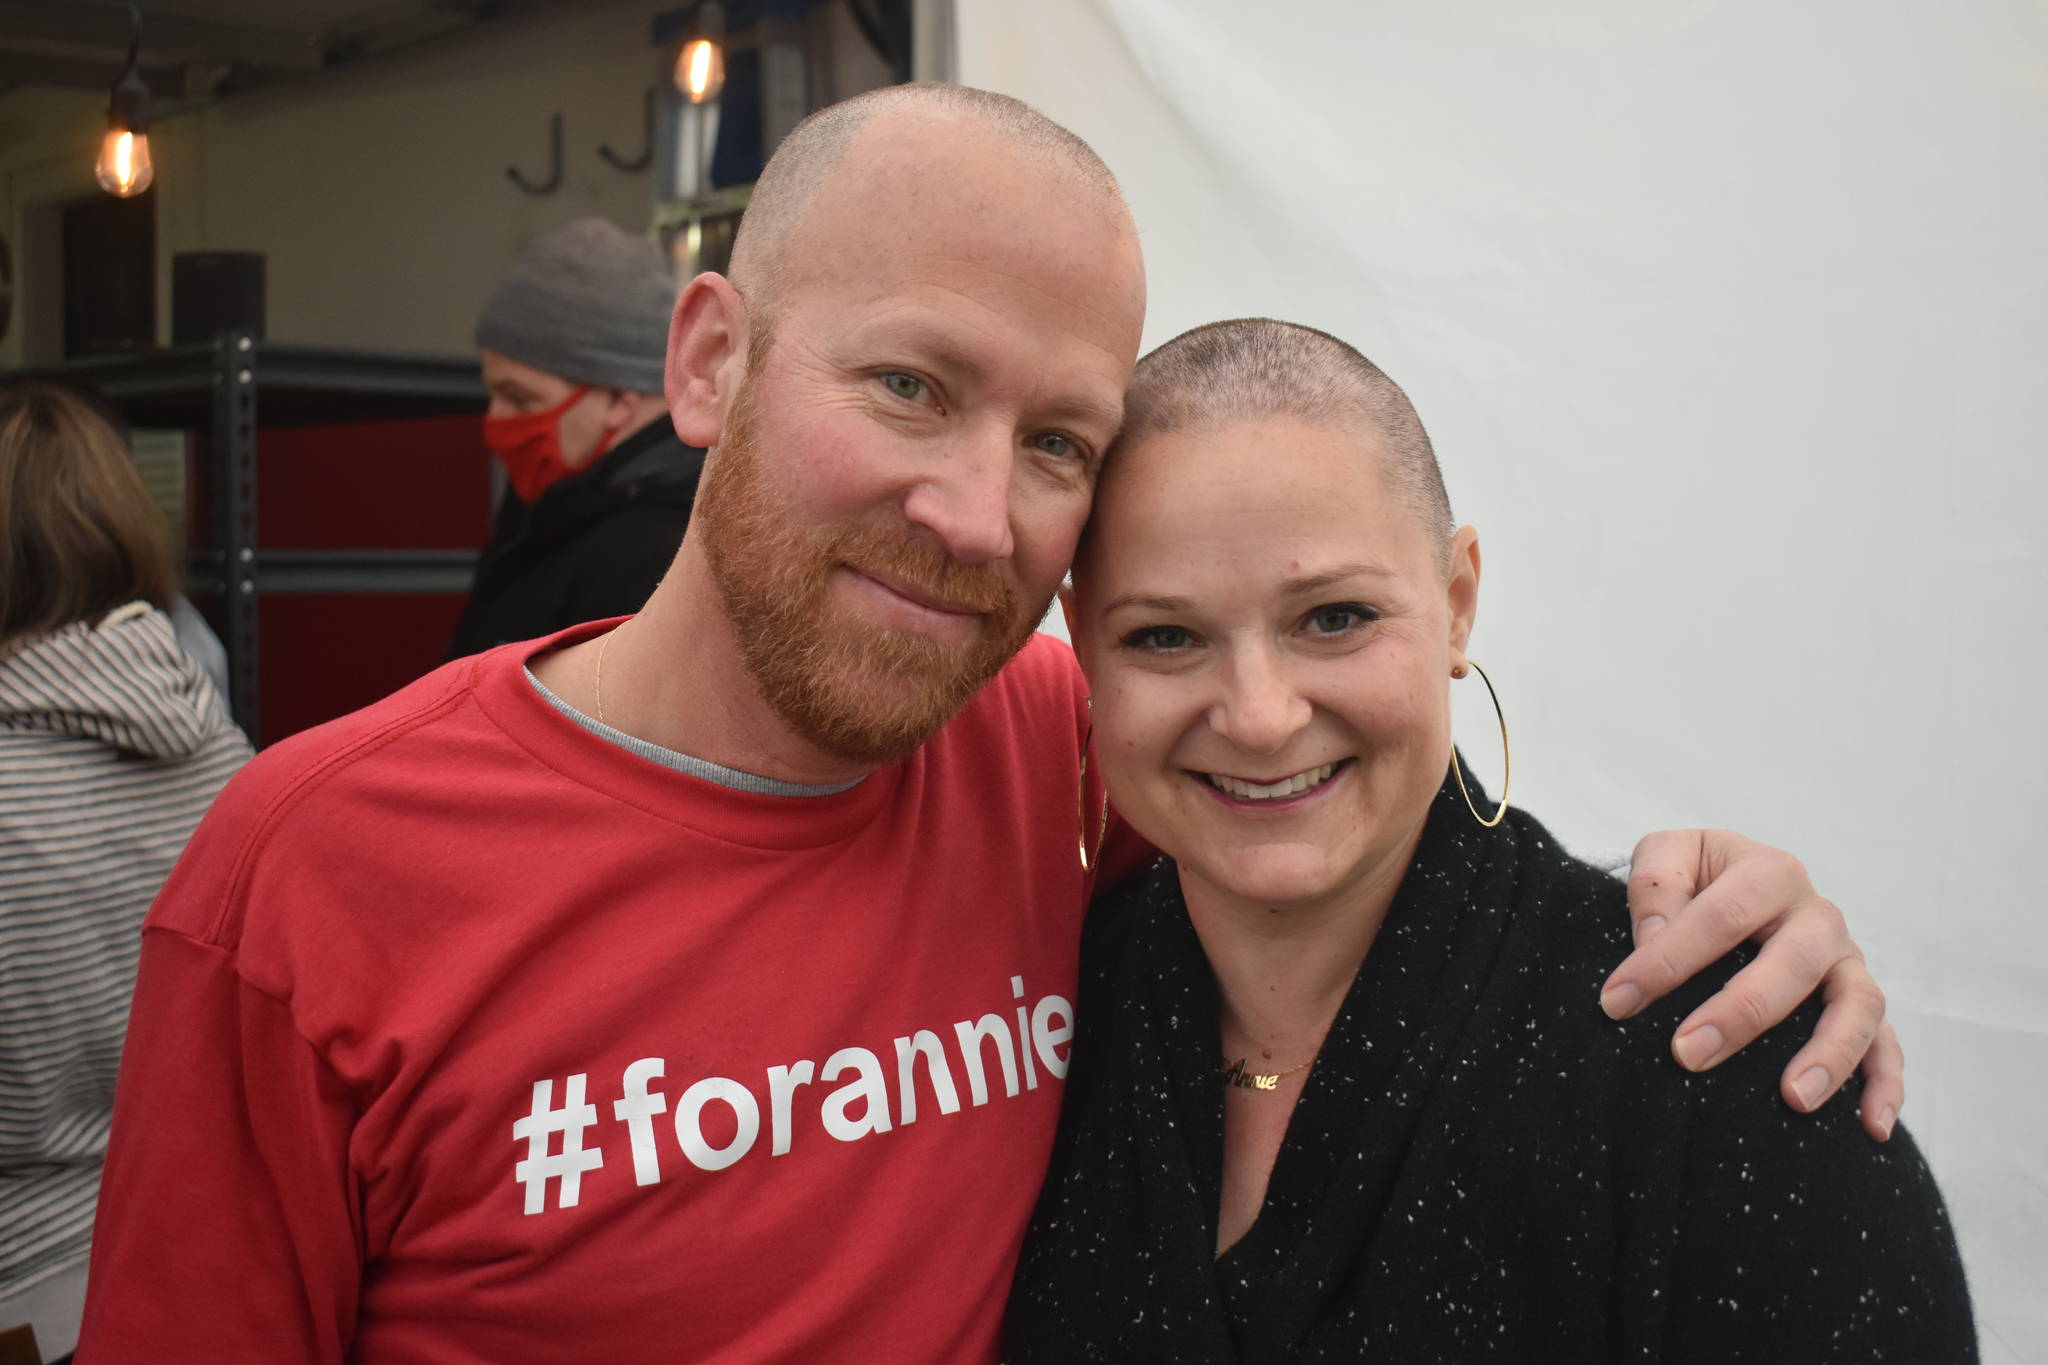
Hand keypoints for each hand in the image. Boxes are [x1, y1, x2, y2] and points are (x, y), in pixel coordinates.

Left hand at [1597, 829, 1901, 1140]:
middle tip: (1687, 1055)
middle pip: (1793, 964)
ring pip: (1858, 1005)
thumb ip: (1655, 885)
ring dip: (1830, 1054)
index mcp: (1768, 873)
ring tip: (1793, 1099)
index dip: (1666, 961)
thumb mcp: (1667, 856)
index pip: (1718, 917)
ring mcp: (1846, 962)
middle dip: (1739, 1013)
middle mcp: (1817, 916)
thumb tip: (1653, 939)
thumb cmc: (1694, 878)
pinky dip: (1885, 1084)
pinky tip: (1871, 1127)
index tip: (1617, 1003)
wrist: (1732, 881)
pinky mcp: (1860, 1002)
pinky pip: (1887, 1044)